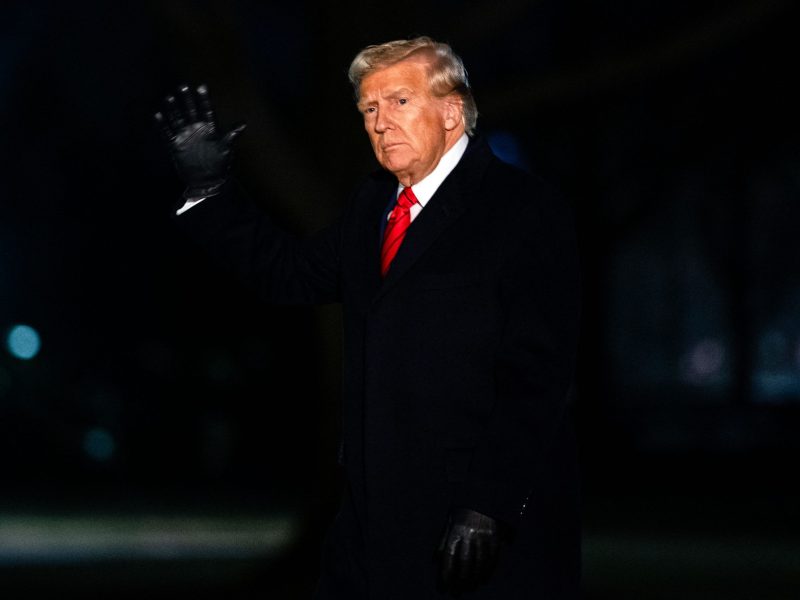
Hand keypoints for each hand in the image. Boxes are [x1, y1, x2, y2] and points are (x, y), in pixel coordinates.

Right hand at [155, 84, 245, 198]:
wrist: (206, 183)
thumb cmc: (219, 166)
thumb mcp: (226, 150)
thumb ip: (231, 135)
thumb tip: (243, 123)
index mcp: (209, 129)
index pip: (206, 110)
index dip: (204, 99)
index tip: (202, 86)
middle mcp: (196, 130)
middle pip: (191, 111)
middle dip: (187, 99)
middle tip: (183, 86)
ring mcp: (185, 137)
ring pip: (178, 119)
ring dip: (173, 109)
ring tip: (169, 97)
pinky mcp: (176, 146)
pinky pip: (167, 133)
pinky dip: (162, 124)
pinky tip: (158, 114)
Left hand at [437, 507, 499, 593]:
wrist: (485, 497)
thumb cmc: (464, 511)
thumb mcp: (449, 522)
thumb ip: (442, 541)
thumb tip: (435, 561)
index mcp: (456, 531)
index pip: (450, 557)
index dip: (446, 575)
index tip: (443, 588)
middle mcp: (470, 535)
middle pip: (465, 564)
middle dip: (460, 582)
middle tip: (456, 594)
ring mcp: (484, 537)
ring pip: (479, 564)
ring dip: (474, 580)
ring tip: (469, 590)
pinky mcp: (496, 539)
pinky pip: (492, 560)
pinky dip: (488, 573)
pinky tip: (483, 581)